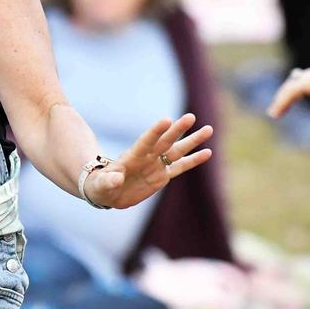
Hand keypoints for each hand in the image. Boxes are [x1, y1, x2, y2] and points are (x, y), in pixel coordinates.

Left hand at [82, 113, 212, 209]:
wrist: (108, 192)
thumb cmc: (101, 185)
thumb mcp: (101, 184)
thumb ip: (109, 180)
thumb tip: (117, 179)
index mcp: (132, 156)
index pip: (146, 141)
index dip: (156, 131)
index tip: (167, 120)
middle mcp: (147, 157)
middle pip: (165, 141)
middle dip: (177, 130)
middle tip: (191, 116)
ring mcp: (156, 165)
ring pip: (178, 151)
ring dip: (192, 140)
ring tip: (208, 129)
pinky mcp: (162, 176)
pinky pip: (181, 167)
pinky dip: (194, 160)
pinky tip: (207, 152)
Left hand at [266, 59, 309, 121]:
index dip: (309, 82)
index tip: (300, 83)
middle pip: (302, 79)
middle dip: (292, 87)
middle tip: (281, 98)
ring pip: (293, 87)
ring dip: (282, 100)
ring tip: (273, 113)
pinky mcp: (308, 83)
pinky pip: (289, 93)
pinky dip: (281, 104)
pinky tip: (274, 114)